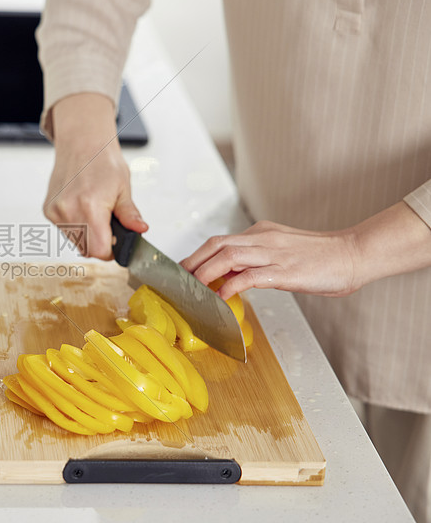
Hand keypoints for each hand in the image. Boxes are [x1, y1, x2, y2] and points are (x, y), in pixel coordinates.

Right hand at [43, 93, 147, 258]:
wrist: (80, 143)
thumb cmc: (102, 161)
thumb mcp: (123, 188)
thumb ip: (129, 215)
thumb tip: (140, 230)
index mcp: (90, 206)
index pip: (99, 250)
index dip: (111, 250)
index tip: (116, 241)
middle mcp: (68, 211)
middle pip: (86, 250)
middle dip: (100, 243)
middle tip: (108, 223)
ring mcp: (56, 212)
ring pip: (75, 242)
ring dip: (87, 236)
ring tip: (94, 212)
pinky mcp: (48, 210)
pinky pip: (65, 230)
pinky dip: (76, 226)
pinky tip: (81, 207)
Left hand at [179, 221, 360, 298]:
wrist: (354, 255)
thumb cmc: (321, 258)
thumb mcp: (281, 253)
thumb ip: (256, 261)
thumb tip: (230, 277)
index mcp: (260, 233)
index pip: (219, 241)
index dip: (196, 256)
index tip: (181, 271)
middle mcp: (263, 239)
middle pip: (215, 245)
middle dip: (192, 263)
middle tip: (177, 281)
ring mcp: (273, 253)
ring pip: (227, 257)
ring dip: (205, 273)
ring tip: (192, 289)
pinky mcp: (284, 271)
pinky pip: (250, 277)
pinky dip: (230, 286)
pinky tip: (220, 298)